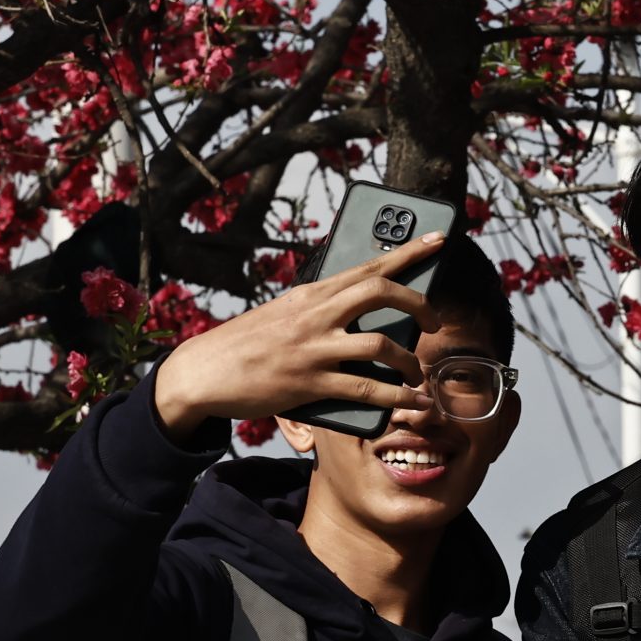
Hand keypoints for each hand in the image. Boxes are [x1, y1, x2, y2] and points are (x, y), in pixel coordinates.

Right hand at [152, 232, 439, 437]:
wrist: (202, 371)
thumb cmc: (248, 343)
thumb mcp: (285, 313)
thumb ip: (322, 310)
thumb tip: (364, 314)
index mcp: (312, 293)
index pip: (368, 264)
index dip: (408, 252)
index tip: (438, 240)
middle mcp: (316, 314)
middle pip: (382, 293)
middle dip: (419, 304)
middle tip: (434, 322)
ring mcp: (313, 348)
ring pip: (380, 345)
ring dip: (409, 362)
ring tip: (416, 374)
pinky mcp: (309, 383)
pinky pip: (366, 389)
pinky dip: (396, 396)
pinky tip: (411, 401)